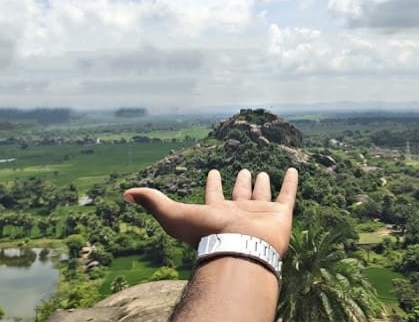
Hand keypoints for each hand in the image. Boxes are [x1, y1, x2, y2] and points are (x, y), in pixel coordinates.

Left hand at [123, 168, 297, 255]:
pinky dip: (291, 184)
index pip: (213, 196)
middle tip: (242, 171)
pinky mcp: (280, 215)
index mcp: (216, 213)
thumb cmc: (207, 234)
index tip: (213, 172)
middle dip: (239, 183)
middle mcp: (238, 213)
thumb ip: (152, 202)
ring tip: (262, 172)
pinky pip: (288, 196)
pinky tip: (293, 172)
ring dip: (261, 184)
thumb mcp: (173, 214)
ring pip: (261, 195)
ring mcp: (260, 214)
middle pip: (239, 195)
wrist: (240, 249)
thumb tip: (125, 194)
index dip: (213, 184)